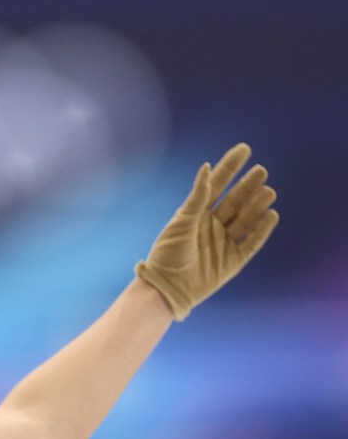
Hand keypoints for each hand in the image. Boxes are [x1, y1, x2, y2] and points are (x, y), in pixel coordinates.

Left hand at [135, 143, 278, 320]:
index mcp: (197, 214)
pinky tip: (271, 215)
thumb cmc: (168, 254)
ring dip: (257, 204)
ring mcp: (224, 242)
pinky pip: (252, 242)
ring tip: (268, 191)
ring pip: (246, 218)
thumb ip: (197, 198)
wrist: (167, 288)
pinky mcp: (233, 261)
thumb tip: (206, 168)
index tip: (244, 149)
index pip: (217, 185)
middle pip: (235, 200)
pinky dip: (262, 229)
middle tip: (261, 171)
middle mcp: (212, 226)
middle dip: (248, 186)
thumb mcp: (182, 222)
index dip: (230, 167)